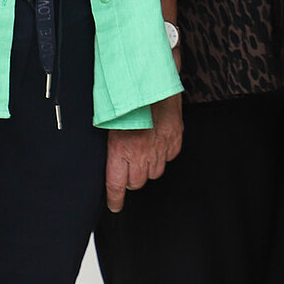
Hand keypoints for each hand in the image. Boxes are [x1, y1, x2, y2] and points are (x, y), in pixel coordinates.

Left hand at [105, 92, 182, 211]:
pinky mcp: (175, 138)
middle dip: (131, 178)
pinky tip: (157, 143)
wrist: (151, 80)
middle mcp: (141, 152)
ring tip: (143, 153)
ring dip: (148, 167)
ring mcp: (160, 146)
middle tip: (128, 166)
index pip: (116, 185)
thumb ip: (110, 146)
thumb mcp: (108, 123)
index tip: (115, 205)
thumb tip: (108, 162)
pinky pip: (169, 157)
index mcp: (120, 149)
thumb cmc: (127, 98)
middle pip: (136, 182)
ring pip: (154, 173)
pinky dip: (163, 154)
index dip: (115, 199)